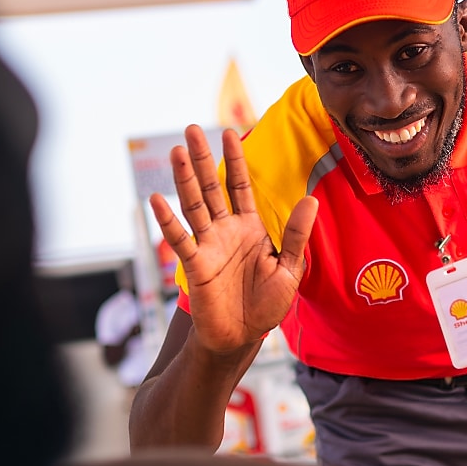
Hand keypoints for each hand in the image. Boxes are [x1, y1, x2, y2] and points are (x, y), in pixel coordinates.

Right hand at [149, 126, 317, 355]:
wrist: (243, 336)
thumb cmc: (266, 305)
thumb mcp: (290, 269)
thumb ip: (297, 235)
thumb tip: (311, 199)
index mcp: (249, 228)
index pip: (240, 186)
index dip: (236, 160)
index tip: (231, 132)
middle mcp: (225, 231)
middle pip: (212, 187)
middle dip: (203, 158)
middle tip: (192, 128)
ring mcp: (207, 245)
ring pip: (194, 206)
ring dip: (185, 179)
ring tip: (177, 152)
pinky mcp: (195, 265)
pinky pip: (180, 239)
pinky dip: (168, 221)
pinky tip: (156, 198)